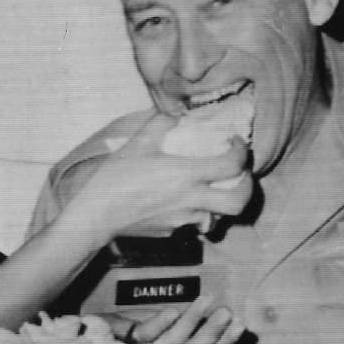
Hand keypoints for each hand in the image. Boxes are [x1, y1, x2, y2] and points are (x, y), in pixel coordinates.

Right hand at [65, 112, 251, 244]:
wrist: (96, 216)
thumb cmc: (114, 179)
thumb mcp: (137, 143)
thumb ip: (160, 122)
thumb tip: (175, 111)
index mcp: (185, 175)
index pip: (231, 165)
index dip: (240, 152)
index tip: (234, 144)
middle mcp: (191, 200)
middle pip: (239, 202)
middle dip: (248, 188)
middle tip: (242, 175)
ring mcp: (184, 220)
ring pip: (220, 216)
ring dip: (222, 202)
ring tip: (214, 189)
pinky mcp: (173, 233)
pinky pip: (195, 224)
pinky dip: (198, 213)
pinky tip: (185, 202)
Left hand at [125, 296, 245, 343]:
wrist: (96, 330)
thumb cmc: (136, 325)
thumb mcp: (168, 325)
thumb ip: (192, 323)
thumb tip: (225, 311)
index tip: (241, 323)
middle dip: (215, 332)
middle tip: (227, 311)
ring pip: (175, 342)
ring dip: (193, 321)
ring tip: (208, 300)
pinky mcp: (128, 338)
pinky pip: (147, 334)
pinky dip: (161, 323)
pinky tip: (174, 310)